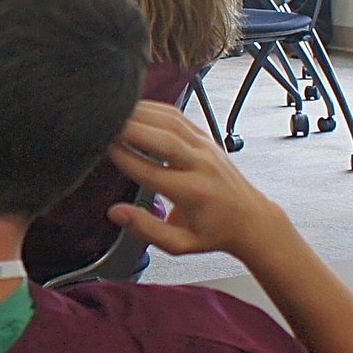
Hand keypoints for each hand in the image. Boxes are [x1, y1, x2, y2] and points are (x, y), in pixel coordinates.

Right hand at [107, 100, 290, 261]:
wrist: (250, 220)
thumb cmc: (213, 232)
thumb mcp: (178, 244)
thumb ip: (145, 229)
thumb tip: (115, 213)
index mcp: (193, 193)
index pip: (151, 171)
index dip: (124, 158)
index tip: (102, 150)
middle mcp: (201, 165)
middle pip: (162, 139)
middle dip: (130, 128)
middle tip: (102, 123)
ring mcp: (206, 147)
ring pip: (170, 121)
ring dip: (140, 114)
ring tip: (114, 112)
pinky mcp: (206, 137)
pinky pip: (178, 116)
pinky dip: (155, 108)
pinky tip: (136, 108)